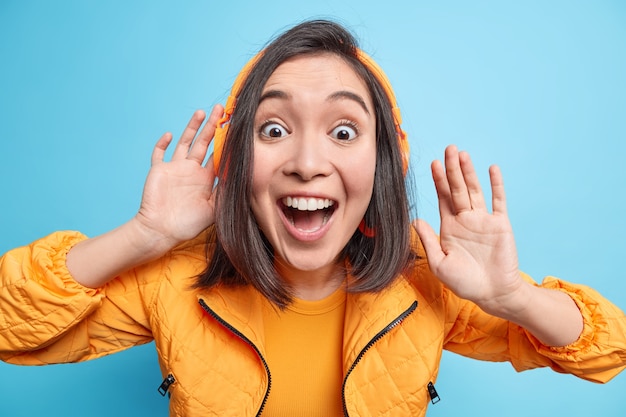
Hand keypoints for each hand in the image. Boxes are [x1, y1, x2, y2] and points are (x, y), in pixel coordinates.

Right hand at [133, 104, 223, 251]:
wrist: (161, 231)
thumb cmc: (187, 224)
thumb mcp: (213, 209)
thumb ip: (224, 193)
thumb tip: (241, 179)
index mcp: (206, 178)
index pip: (218, 155)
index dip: (226, 142)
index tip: (235, 128)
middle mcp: (192, 170)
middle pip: (204, 143)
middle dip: (213, 127)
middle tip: (221, 110)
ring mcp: (175, 168)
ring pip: (185, 142)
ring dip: (193, 127)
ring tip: (202, 112)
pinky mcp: (159, 170)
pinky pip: (159, 153)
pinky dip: (163, 143)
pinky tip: (169, 135)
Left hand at [414, 145, 525, 315]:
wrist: (493, 294)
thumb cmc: (465, 282)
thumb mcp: (440, 262)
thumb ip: (428, 240)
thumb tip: (415, 220)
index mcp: (449, 227)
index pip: (442, 198)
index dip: (438, 181)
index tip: (433, 163)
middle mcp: (465, 219)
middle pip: (457, 188)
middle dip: (452, 169)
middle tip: (448, 149)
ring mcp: (483, 220)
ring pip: (475, 190)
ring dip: (469, 172)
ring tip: (463, 154)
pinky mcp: (500, 224)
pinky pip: (498, 200)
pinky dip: (496, 184)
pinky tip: (491, 168)